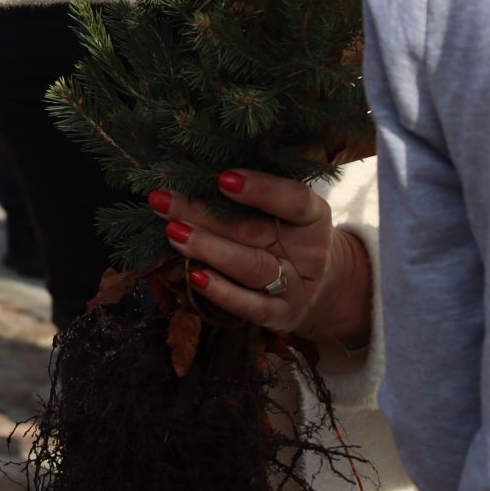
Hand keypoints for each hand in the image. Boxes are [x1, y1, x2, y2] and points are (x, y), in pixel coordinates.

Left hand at [155, 170, 371, 356]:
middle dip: (204, 214)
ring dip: (208, 248)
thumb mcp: (286, 212)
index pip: (294, 201)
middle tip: (165, 201)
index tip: (223, 178)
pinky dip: (222, 293)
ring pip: (251, 268)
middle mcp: (308, 252)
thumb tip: (197, 176)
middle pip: (254, 232)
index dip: (261, 189)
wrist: (324, 289)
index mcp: (313, 218)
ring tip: (173, 231)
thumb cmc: (290, 236)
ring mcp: (296, 287)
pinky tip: (195, 276)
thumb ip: (255, 195)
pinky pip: (250, 306)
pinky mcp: (280, 315)